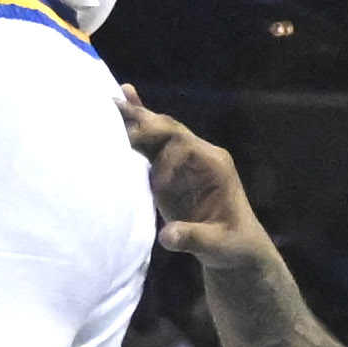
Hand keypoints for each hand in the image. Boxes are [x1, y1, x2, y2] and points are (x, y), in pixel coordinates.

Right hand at [121, 94, 266, 268]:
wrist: (237, 247)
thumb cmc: (233, 245)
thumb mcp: (218, 245)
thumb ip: (193, 238)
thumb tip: (167, 236)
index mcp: (215, 165)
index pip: (184, 145)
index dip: (164, 158)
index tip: (155, 184)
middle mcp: (199, 154)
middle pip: (169, 129)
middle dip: (144, 123)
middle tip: (114, 115)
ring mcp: (183, 160)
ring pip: (158, 132)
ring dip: (136, 119)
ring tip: (110, 100)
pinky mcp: (170, 169)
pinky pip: (152, 143)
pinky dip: (139, 124)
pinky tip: (125, 98)